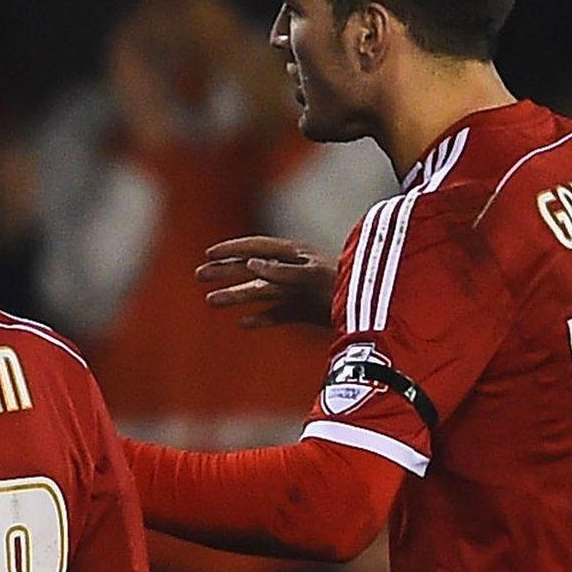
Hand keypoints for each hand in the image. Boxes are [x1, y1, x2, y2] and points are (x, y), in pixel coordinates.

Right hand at [196, 236, 335, 328]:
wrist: (373, 315)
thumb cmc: (344, 289)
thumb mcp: (312, 277)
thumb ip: (282, 272)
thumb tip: (251, 264)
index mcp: (296, 255)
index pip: (257, 246)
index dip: (231, 249)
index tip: (208, 253)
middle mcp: (294, 271)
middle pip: (253, 268)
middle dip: (226, 271)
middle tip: (198, 275)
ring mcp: (298, 292)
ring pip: (260, 292)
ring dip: (235, 295)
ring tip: (210, 301)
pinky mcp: (305, 312)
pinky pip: (278, 314)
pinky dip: (261, 318)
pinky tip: (244, 324)